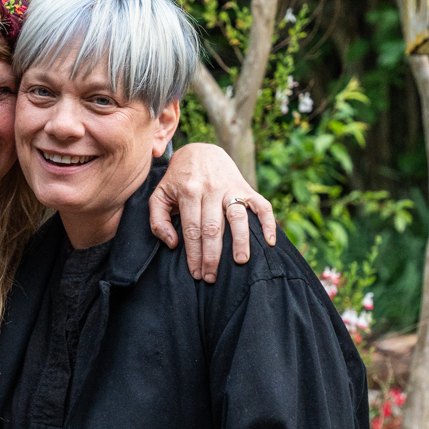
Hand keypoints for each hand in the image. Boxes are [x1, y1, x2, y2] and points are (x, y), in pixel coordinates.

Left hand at [151, 142, 276, 282]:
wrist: (200, 150)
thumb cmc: (178, 179)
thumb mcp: (159, 195)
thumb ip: (158, 220)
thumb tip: (173, 243)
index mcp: (188, 192)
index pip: (192, 229)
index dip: (194, 254)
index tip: (196, 273)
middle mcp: (210, 189)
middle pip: (213, 228)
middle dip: (212, 255)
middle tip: (212, 277)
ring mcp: (230, 187)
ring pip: (237, 217)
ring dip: (240, 241)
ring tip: (241, 262)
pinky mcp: (246, 186)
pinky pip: (261, 205)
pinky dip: (268, 222)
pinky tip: (270, 241)